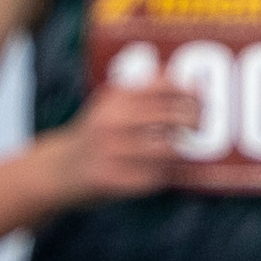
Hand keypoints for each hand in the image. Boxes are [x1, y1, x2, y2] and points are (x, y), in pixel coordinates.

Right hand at [46, 81, 205, 206]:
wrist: (60, 170)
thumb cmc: (100, 135)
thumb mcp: (113, 105)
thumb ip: (147, 93)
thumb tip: (193, 81)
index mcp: (115, 98)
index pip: (165, 85)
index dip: (190, 93)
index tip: (200, 99)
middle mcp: (113, 121)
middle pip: (174, 117)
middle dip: (195, 122)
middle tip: (198, 128)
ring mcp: (112, 151)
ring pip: (170, 149)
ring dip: (181, 151)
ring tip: (179, 150)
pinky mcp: (114, 179)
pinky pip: (158, 176)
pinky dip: (167, 174)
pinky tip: (160, 170)